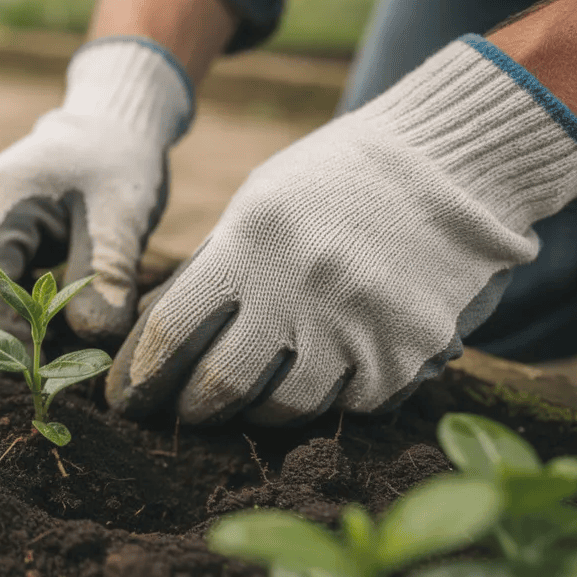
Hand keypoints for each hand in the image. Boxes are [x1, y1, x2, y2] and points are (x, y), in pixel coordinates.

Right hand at [0, 38, 192, 345]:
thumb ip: (106, 280)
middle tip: (42, 363)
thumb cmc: (120, 165)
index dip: (2, 333)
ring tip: (44, 340)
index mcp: (0, 197)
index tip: (43, 364)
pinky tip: (38, 316)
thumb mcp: (125, 220)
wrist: (111, 123)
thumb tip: (91, 342)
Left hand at [107, 36, 576, 424]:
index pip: (172, 331)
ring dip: (256, 410)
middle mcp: (301, 289)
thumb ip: (209, 272)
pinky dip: (329, 399)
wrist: (454, 166)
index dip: (139, 376)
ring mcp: (359, 325)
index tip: (123, 400)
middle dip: (190, 408)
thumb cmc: (334, 186)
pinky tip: (324, 375)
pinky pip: (349, 406)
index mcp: (251, 244)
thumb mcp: (256, 208)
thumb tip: (150, 340)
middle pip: (220, 386)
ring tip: (248, 395)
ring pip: (283, 408)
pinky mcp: (408, 354)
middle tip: (182, 410)